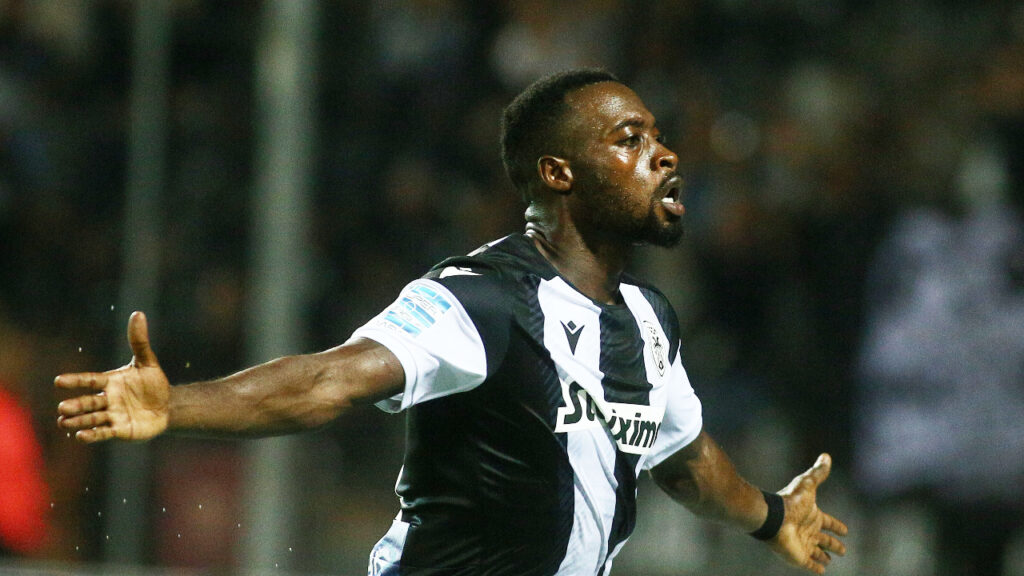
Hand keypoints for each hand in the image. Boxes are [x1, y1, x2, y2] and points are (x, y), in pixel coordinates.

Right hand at [56, 311, 169, 442]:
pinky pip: (105, 433)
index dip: (75, 381)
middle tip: (62, 408)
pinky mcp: (121, 430)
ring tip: (64, 422)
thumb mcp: (147, 362)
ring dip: (79, 421)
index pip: (90, 380)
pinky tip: (81, 436)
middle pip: (89, 402)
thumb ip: (139, 341)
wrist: (168, 406)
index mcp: (111, 382)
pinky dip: (93, 435)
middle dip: (76, 405)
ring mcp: (113, 415)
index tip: (58, 381)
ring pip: (93, 418)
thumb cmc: (153, 383)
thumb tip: (138, 314)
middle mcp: (108, 399)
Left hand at [770, 453, 848, 573]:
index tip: (845, 531)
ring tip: (829, 561)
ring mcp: (803, 544)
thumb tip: (826, 456)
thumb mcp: (808, 484)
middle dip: (833, 545)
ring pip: (816, 553)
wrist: (774, 517)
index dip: (837, 526)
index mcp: (812, 516)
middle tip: (843, 550)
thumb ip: (818, 472)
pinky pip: (809, 564)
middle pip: (824, 540)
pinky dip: (816, 567)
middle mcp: (808, 531)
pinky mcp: (799, 556)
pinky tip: (821, 571)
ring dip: (823, 557)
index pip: (828, 522)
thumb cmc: (791, 501)